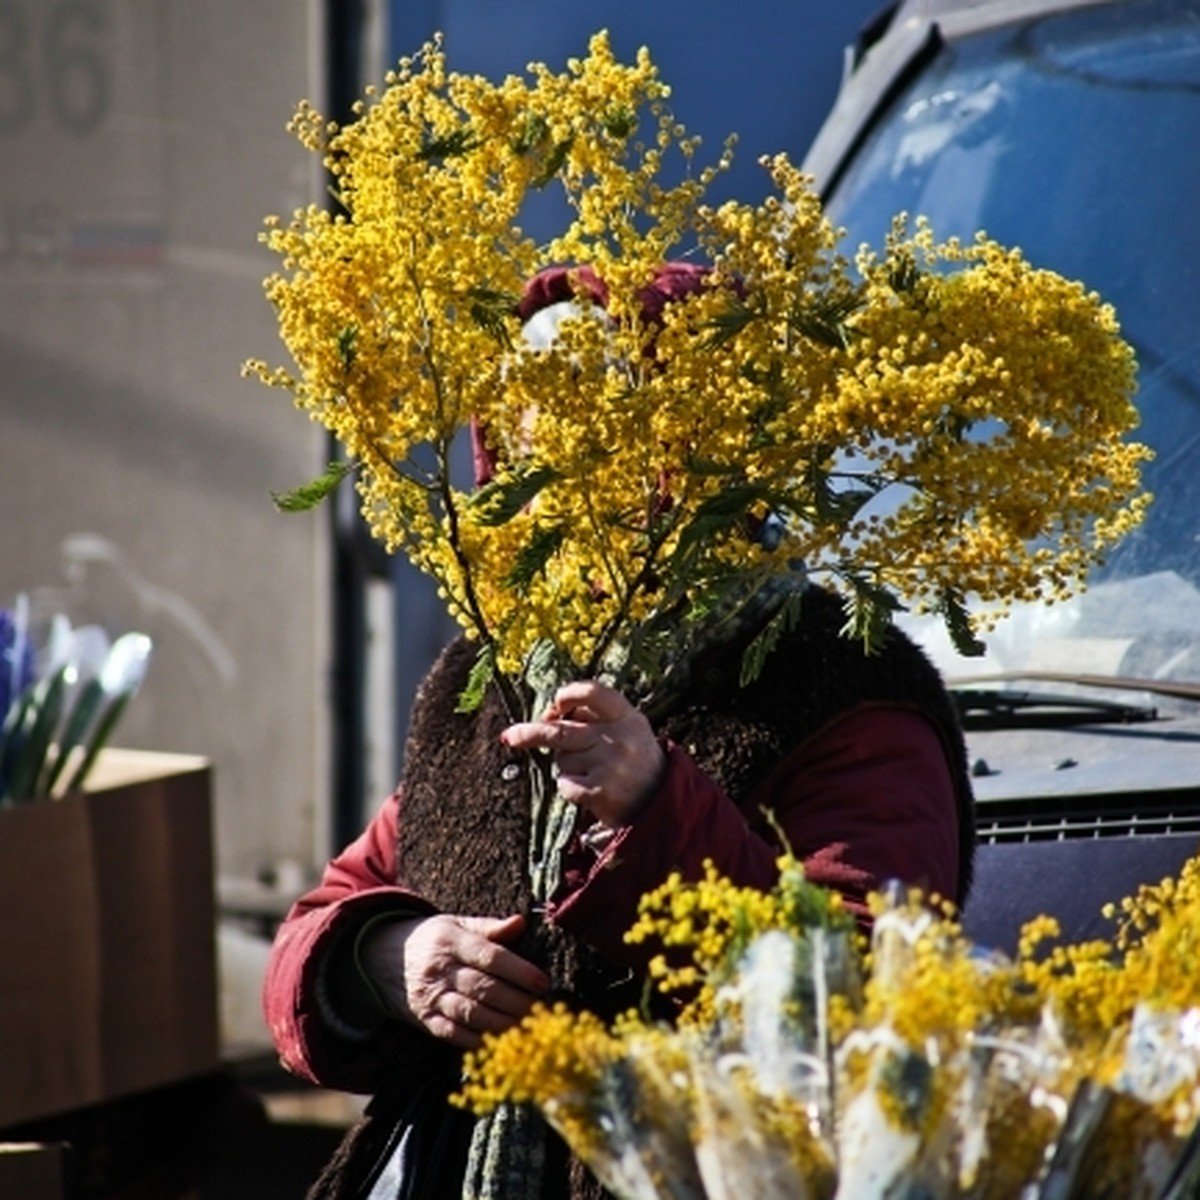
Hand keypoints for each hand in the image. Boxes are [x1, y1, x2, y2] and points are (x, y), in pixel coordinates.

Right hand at [360, 912, 548, 1049]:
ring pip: (470, 1014)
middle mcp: (440, 969)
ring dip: (501, 1023)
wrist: (380, 958)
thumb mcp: (456, 924)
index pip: (489, 956)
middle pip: (483, 988)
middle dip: (515, 1001)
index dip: (518, 970)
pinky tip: (499, 1042)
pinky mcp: (424, 1019)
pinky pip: (452, 1034)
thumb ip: (489, 927)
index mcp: (451, 941)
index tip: (543, 982)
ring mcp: (430, 997)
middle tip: (540, 1010)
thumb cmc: (432, 939)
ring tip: (526, 1026)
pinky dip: (477, 1041)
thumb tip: (521, 923)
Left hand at [500, 680, 664, 827]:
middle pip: (561, 731)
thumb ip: (594, 716)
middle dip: (531, 733)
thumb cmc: (632, 758)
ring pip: (562, 760)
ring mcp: (610, 764)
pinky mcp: (601, 791)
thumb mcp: (626, 728)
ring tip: (591, 772)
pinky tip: (589, 790)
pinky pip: (564, 784)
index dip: (569, 694)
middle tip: (509, 736)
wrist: (661, 804)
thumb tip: (548, 714)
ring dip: (567, 766)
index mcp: (626, 716)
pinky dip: (569, 788)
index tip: (555, 703)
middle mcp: (619, 738)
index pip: (592, 692)